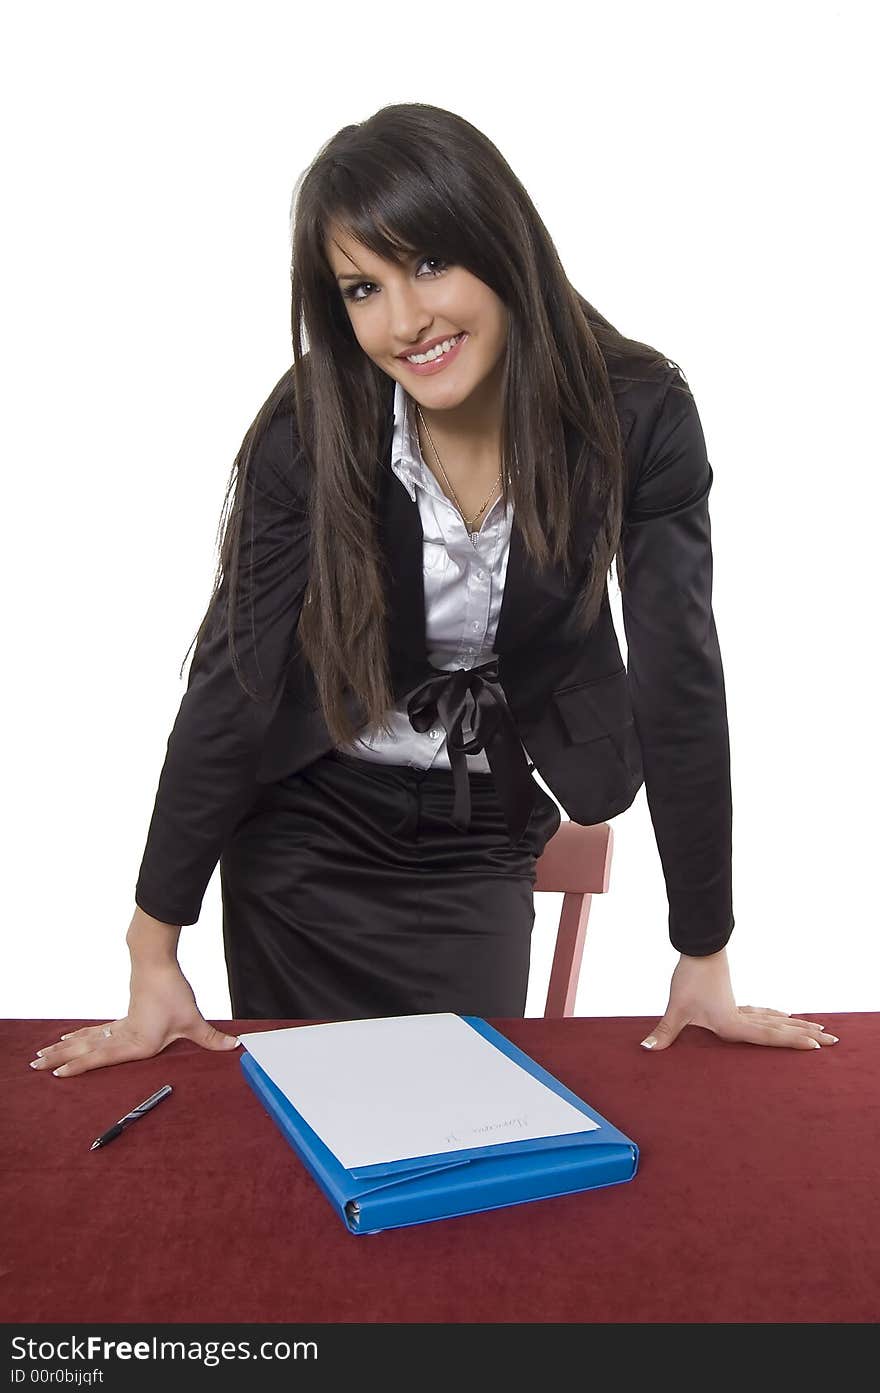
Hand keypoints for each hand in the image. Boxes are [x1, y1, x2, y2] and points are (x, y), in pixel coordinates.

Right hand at [28, 960, 239, 1076]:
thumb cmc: (172, 991)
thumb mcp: (193, 1019)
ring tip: (42, 1055)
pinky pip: (96, 1032)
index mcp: (137, 1043)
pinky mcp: (123, 1018)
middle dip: (62, 1058)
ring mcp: (120, 1026)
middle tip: (36, 1065)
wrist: (156, 962)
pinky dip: (80, 1037)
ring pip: (87, 1041)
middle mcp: (123, 1036)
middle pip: (87, 1049)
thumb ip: (211, 1038)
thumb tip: (235, 1046)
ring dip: (65, 1048)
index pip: (103, 1058)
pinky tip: (69, 1039)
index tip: (59, 1073)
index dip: (80, 1065)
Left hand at [639, 947, 839, 1051]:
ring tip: (815, 1027)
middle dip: (804, 1035)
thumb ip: (665, 1031)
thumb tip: (647, 1048)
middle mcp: (741, 1017)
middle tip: (832, 1039)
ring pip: (772, 1019)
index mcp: (733, 1025)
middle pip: (779, 1029)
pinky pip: (759, 1013)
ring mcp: (738, 1007)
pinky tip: (779, 1016)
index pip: (769, 1037)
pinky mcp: (732, 999)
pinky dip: (773, 1016)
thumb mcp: (676, 1008)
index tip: (817, 1045)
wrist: (698, 948)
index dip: (793, 1042)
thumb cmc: (690, 978)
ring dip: (793, 1025)